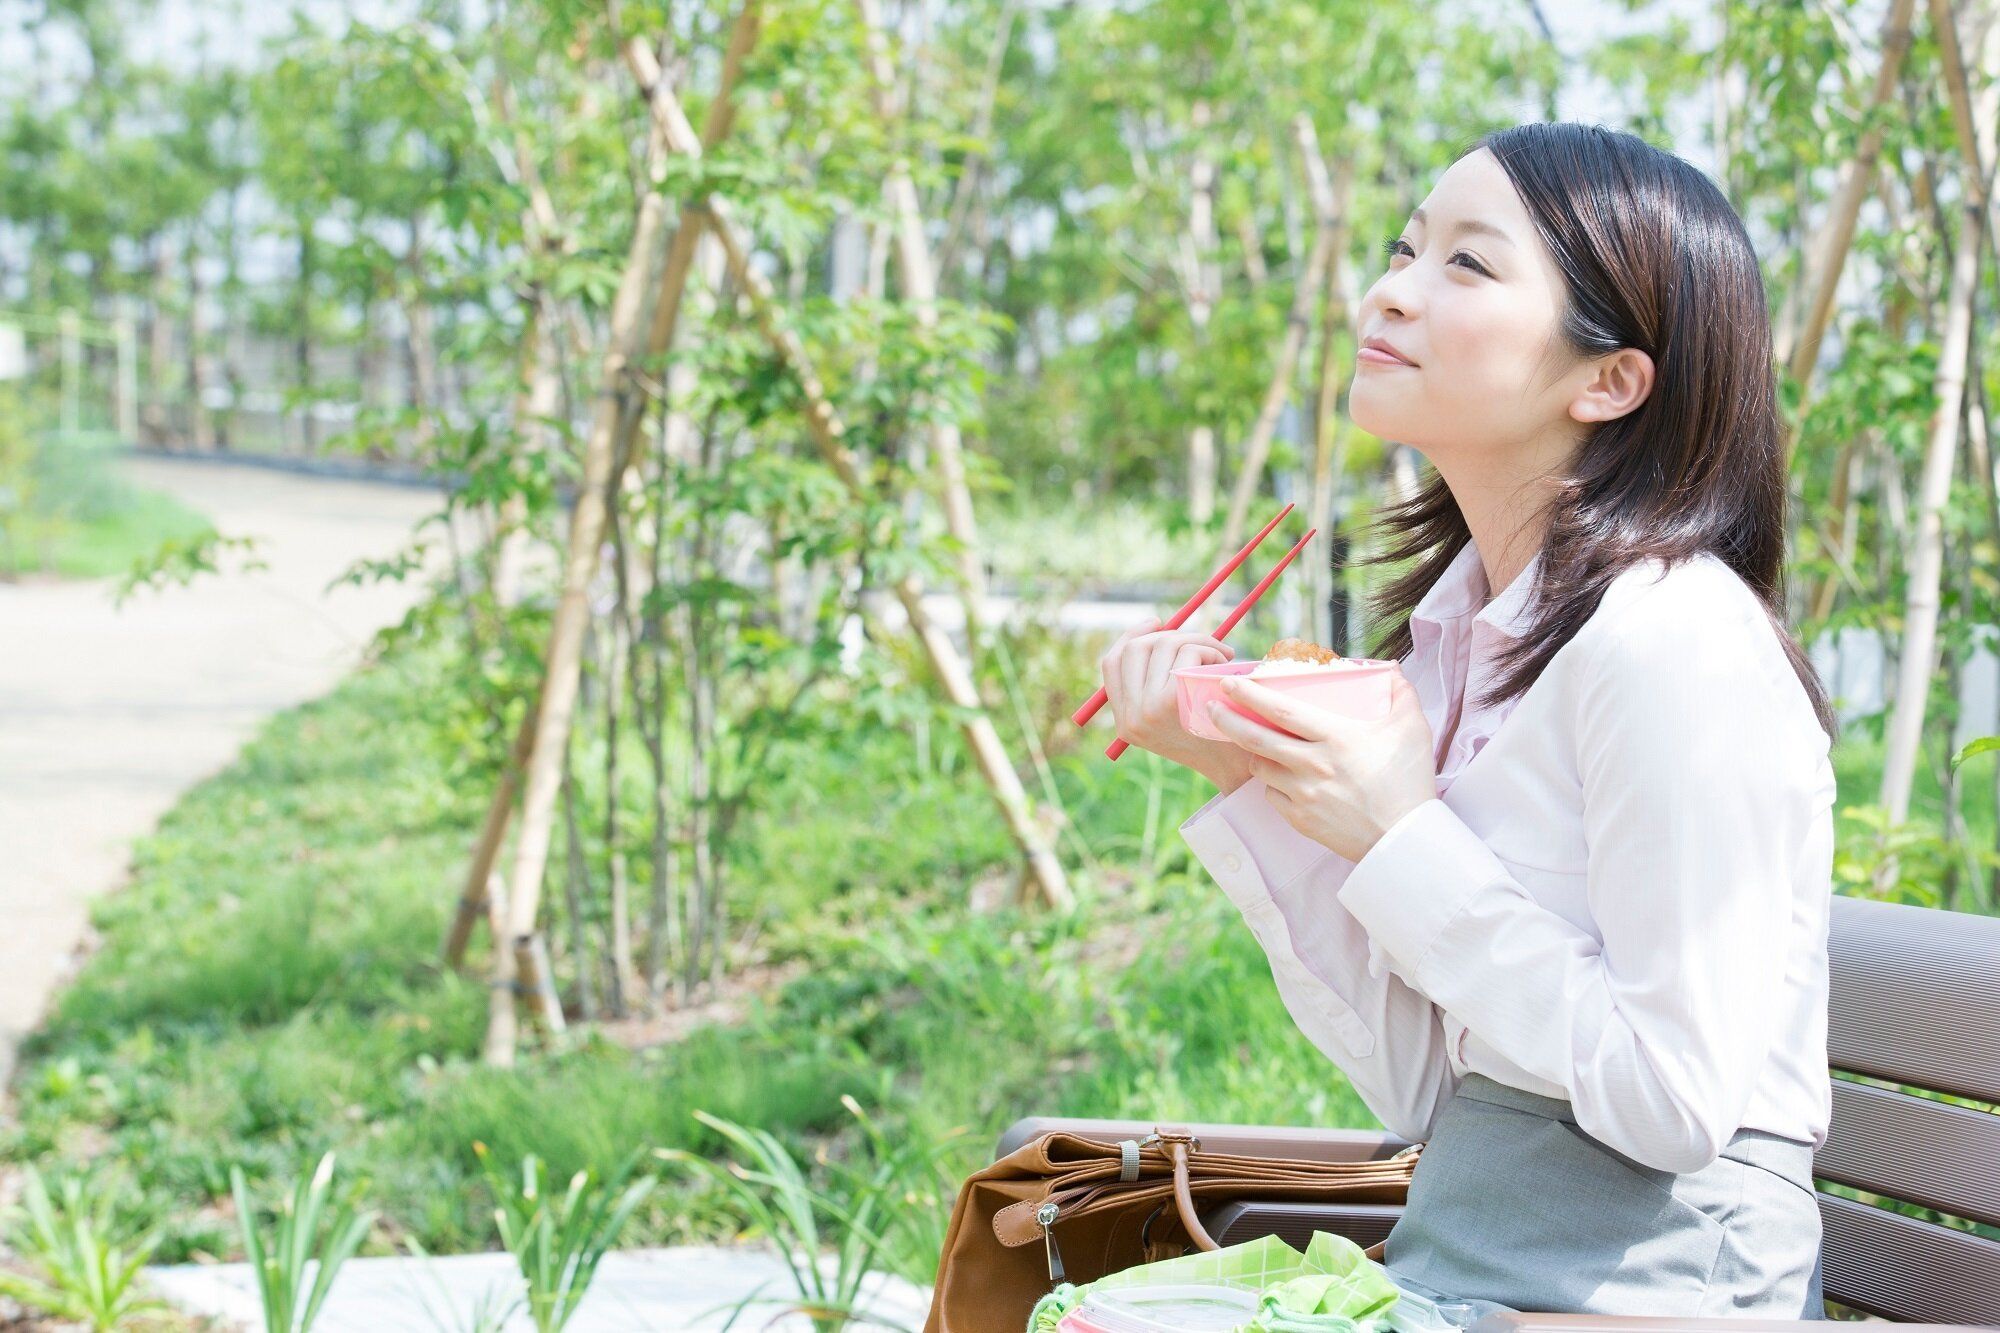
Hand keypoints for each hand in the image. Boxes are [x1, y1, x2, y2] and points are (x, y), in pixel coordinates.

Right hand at [1098, 616, 1254, 789]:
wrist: (1240, 770)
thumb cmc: (1215, 738)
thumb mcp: (1175, 718)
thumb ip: (1157, 686)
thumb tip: (1156, 631)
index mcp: (1124, 722)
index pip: (1112, 663)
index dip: (1132, 635)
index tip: (1158, 623)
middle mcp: (1129, 717)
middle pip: (1137, 648)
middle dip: (1174, 634)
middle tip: (1204, 642)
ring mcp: (1147, 710)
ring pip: (1165, 645)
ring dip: (1198, 642)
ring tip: (1221, 657)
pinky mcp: (1172, 702)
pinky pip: (1187, 653)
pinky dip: (1209, 650)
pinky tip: (1225, 667)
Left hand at [1203, 668, 1437, 862]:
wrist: (1404, 840)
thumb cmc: (1409, 782)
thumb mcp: (1412, 730)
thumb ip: (1400, 694)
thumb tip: (1390, 669)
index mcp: (1335, 738)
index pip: (1281, 710)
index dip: (1250, 694)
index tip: (1229, 683)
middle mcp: (1312, 765)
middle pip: (1256, 739)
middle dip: (1227, 720)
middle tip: (1211, 707)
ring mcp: (1303, 794)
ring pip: (1260, 767)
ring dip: (1252, 753)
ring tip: (1252, 743)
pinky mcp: (1300, 819)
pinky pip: (1272, 795)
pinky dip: (1271, 784)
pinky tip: (1279, 777)